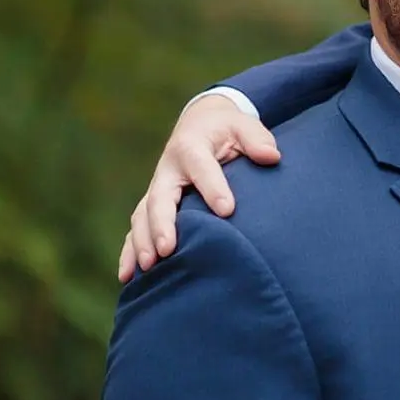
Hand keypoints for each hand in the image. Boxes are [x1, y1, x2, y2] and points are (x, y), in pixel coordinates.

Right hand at [118, 95, 281, 281]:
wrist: (200, 124)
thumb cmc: (227, 129)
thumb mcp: (243, 126)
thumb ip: (257, 139)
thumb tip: (271, 156)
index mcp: (191, 147)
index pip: (201, 168)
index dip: (213, 188)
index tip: (227, 210)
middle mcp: (168, 170)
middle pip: (160, 198)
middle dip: (162, 224)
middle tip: (167, 249)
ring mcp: (157, 188)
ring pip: (143, 216)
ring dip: (143, 242)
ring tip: (149, 267)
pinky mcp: (152, 204)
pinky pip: (137, 228)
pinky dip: (130, 251)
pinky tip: (127, 276)